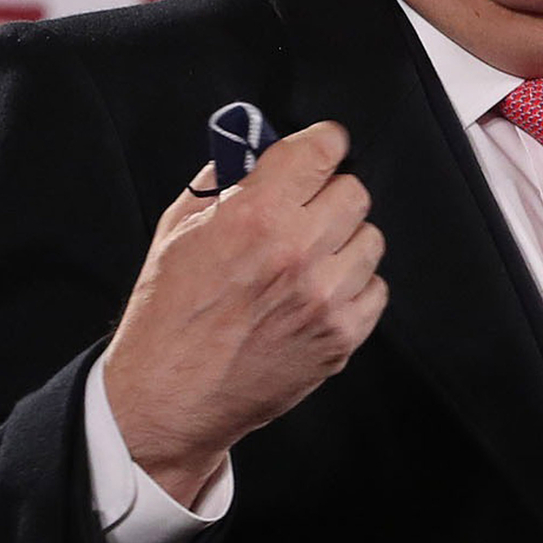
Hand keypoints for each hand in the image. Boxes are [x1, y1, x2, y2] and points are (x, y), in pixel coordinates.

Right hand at [102, 122, 387, 505]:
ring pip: (370, 238)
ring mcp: (324, 296)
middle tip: (305, 212)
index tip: (322, 151)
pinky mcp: (341, 336)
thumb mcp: (179, 230)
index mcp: (254, 215)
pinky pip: (375, 288)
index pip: (324, 148)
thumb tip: (257, 151)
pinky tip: (317, 295)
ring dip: (343, 242)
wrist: (168, 397)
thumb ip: (224, 181)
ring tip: (308, 260)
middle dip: (329, 195)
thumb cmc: (167, 317)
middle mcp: (296, 251)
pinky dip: (352, 287)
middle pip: (355, 191)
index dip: (323, 145)